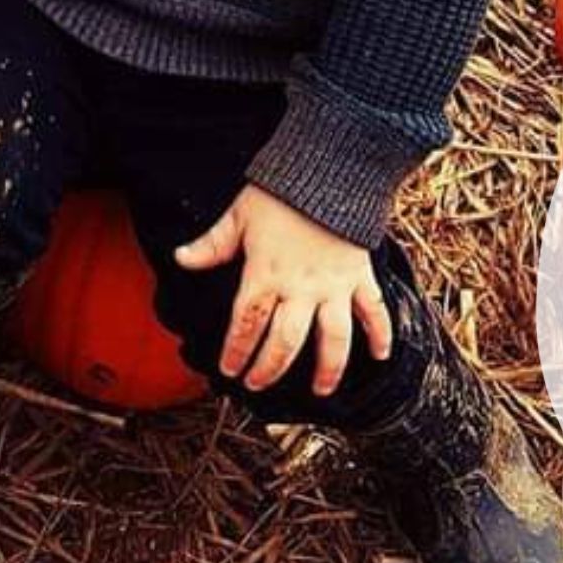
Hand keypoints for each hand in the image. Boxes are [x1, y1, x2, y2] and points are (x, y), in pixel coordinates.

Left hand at [175, 184, 392, 396]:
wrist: (330, 171)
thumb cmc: (280, 193)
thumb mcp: (239, 215)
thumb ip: (212, 244)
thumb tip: (180, 258)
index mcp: (266, 274)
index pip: (247, 323)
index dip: (237, 350)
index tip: (229, 370)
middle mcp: (301, 288)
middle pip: (285, 341)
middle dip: (270, 368)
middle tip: (257, 386)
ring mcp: (334, 286)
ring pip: (333, 339)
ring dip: (328, 369)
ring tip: (320, 391)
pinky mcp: (360, 277)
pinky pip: (374, 312)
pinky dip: (381, 335)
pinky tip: (380, 357)